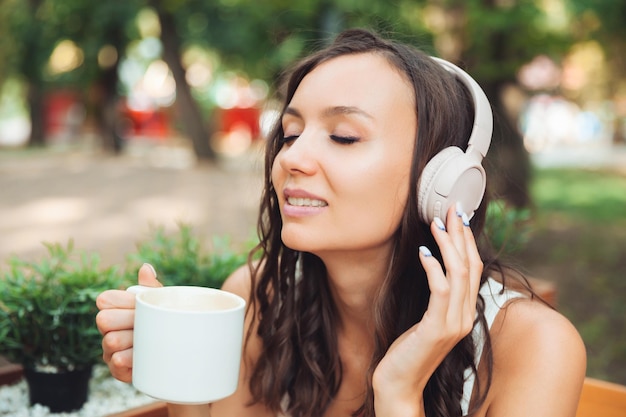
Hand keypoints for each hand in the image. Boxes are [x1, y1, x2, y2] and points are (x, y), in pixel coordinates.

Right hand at [96, 263, 161, 381]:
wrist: (179, 352)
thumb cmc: (164, 320)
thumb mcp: (160, 303)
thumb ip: (150, 287)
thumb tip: (146, 268)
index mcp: (115, 309)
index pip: (105, 299)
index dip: (123, 301)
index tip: (139, 304)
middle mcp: (108, 329)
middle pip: (104, 319)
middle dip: (128, 319)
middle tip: (148, 322)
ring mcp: (110, 350)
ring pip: (111, 341)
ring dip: (133, 340)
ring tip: (150, 340)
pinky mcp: (117, 370)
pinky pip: (117, 363)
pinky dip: (132, 359)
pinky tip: (143, 357)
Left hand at [372, 204, 482, 414]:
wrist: (399, 384)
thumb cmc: (408, 350)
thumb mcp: (426, 318)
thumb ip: (436, 297)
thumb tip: (433, 265)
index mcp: (464, 312)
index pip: (475, 269)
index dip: (468, 241)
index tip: (458, 217)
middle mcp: (464, 316)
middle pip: (471, 265)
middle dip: (461, 234)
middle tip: (451, 209)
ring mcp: (453, 323)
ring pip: (459, 273)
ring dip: (447, 245)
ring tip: (435, 223)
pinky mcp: (436, 328)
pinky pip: (440, 290)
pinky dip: (433, 268)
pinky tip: (423, 253)